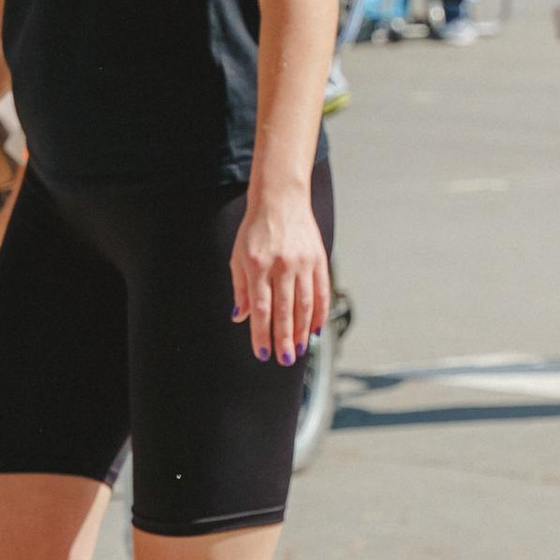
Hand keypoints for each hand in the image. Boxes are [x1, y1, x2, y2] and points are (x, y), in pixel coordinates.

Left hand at [231, 182, 331, 365]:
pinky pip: (321, 292)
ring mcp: (303, 263)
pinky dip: (319, 313)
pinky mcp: (318, 260)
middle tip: (285, 359)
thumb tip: (240, 317)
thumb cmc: (255, 230)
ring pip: (305, 304)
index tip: (263, 353)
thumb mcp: (238, 256)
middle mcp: (282, 265)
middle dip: (285, 339)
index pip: (260, 307)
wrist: (281, 199)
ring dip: (303, 331)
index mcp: (258, 265)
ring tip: (300, 350)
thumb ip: (240, 288)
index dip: (262, 333)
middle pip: (284, 310)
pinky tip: (316, 329)